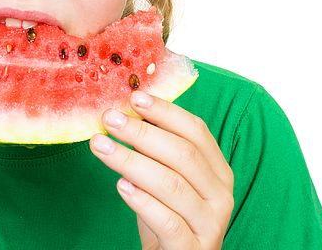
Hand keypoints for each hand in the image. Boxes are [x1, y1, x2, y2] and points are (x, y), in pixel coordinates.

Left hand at [89, 91, 233, 249]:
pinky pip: (168, 221)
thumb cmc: (168, 216)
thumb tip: (129, 108)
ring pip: (171, 185)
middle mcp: (220, 195)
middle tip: (110, 119)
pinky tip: (121, 186)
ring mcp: (210, 224)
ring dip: (131, 161)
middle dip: (142, 133)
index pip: (196, 131)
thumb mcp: (168, 179)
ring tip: (101, 146)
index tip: (134, 97)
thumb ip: (158, 150)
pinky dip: (143, 201)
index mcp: (218, 171)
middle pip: (183, 154)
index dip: (165, 111)